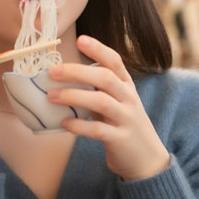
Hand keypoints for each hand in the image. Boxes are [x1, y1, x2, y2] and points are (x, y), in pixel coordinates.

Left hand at [47, 35, 169, 180]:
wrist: (147, 159)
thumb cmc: (124, 125)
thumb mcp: (117, 103)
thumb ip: (98, 90)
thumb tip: (62, 77)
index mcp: (127, 86)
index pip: (115, 61)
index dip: (98, 49)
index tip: (80, 39)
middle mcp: (128, 99)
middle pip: (105, 78)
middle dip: (78, 72)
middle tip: (53, 71)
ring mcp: (126, 119)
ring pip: (101, 102)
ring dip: (74, 96)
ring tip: (51, 96)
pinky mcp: (120, 139)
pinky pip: (98, 130)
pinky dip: (79, 126)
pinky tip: (63, 123)